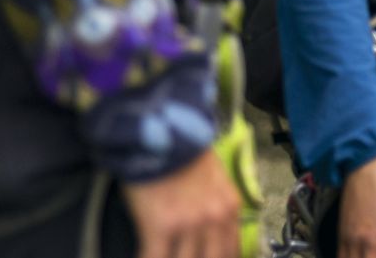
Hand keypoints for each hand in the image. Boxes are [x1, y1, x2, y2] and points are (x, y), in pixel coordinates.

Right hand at [121, 148, 240, 257]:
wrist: (162, 131)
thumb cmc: (183, 152)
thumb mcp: (215, 179)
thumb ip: (218, 208)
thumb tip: (210, 234)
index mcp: (229, 208)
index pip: (230, 252)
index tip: (204, 256)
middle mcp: (214, 219)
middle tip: (181, 254)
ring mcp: (188, 225)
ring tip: (165, 252)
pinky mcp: (160, 226)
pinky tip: (144, 254)